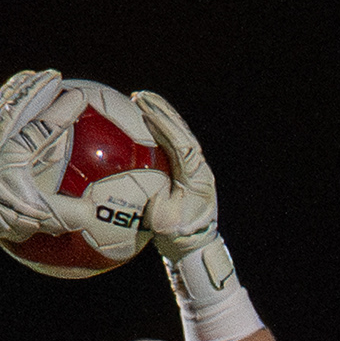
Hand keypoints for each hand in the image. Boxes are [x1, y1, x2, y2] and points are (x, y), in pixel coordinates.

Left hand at [0, 68, 66, 241]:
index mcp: (13, 158)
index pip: (42, 128)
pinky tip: (1, 97)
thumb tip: (94, 211)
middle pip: (18, 106)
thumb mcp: (38, 219)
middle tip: (55, 76)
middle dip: (38, 88)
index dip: (63, 110)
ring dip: (17, 89)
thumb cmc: (1, 218)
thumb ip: (67, 214)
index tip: (80, 96)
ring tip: (30, 76)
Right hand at [130, 88, 218, 257]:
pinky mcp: (188, 168)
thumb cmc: (178, 236)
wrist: (195, 244)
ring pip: (179, 133)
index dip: (164, 127)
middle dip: (161, 111)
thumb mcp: (165, 223)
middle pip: (181, 131)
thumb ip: (156, 206)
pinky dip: (161, 128)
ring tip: (143, 99)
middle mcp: (199, 166)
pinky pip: (173, 143)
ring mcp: (195, 166)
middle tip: (140, 96)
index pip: (181, 144)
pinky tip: (144, 119)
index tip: (146, 112)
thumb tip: (140, 191)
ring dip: (162, 115)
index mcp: (196, 176)